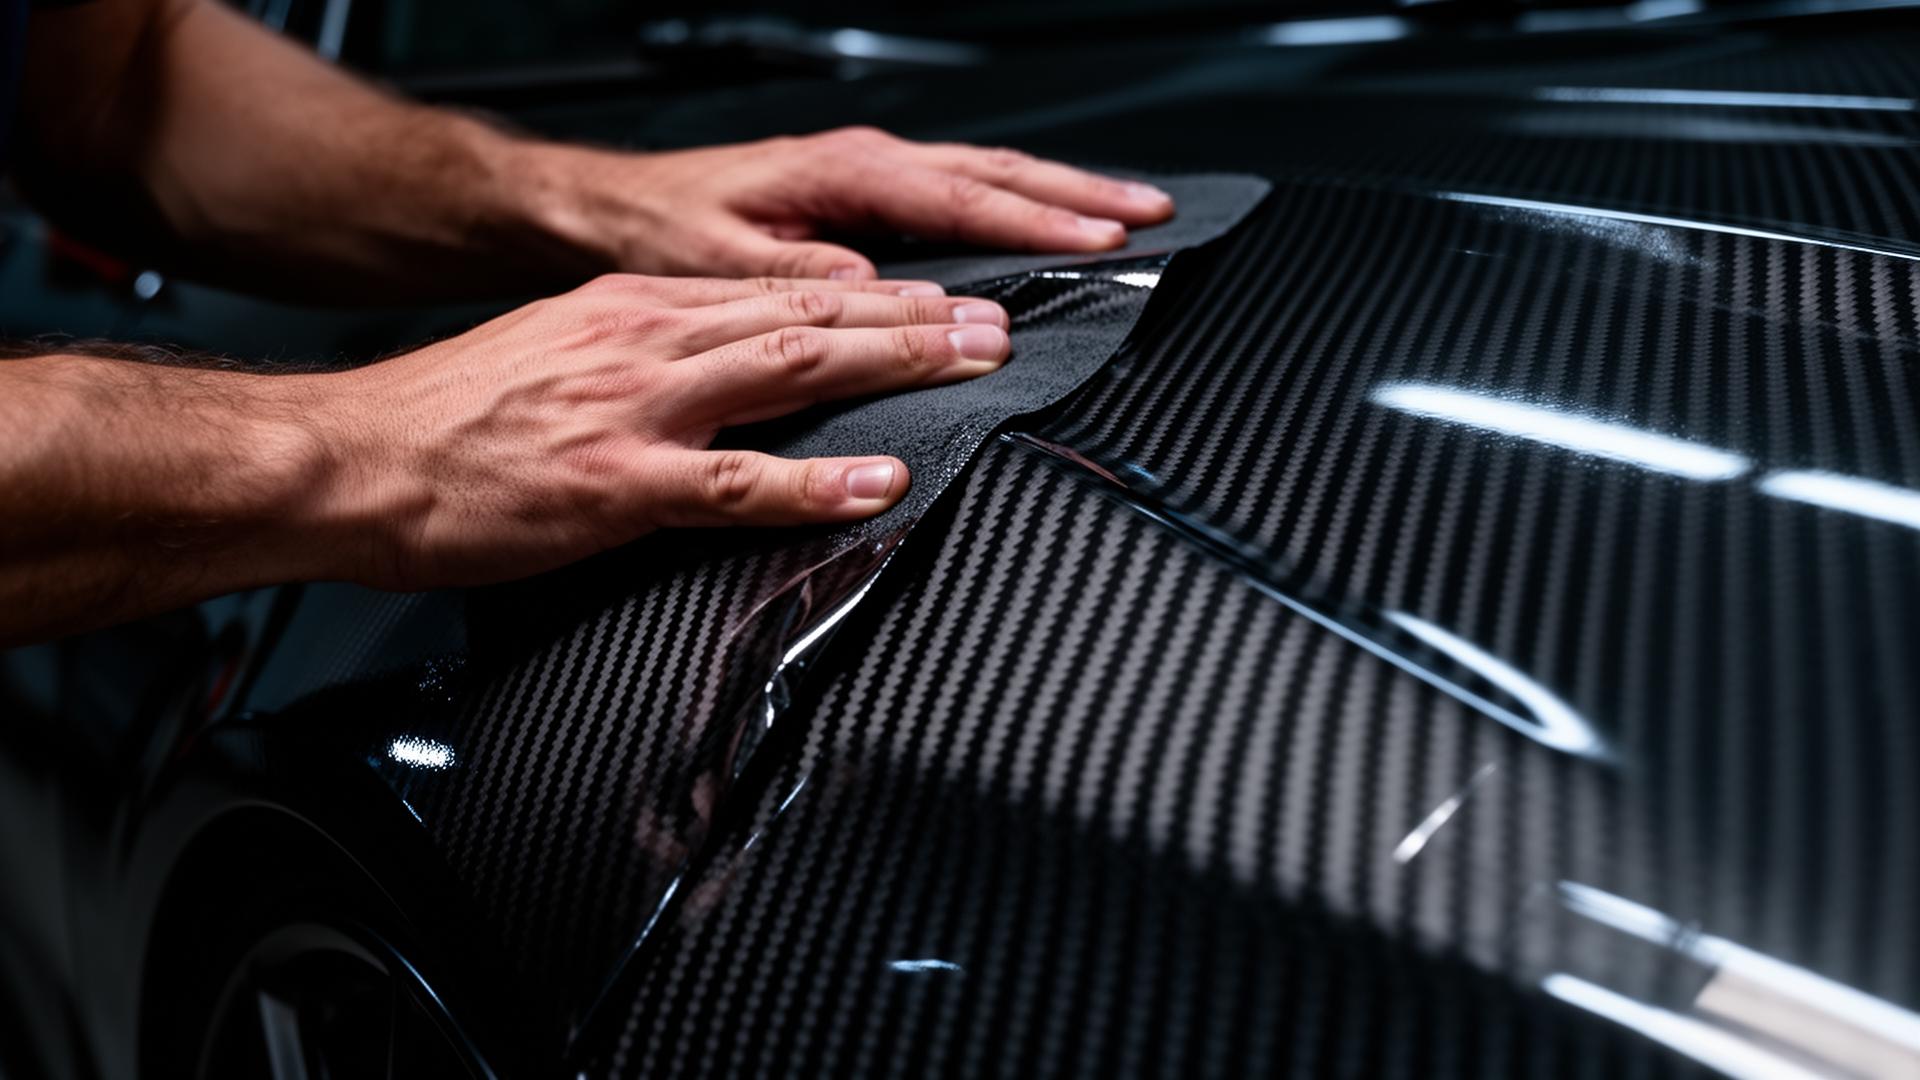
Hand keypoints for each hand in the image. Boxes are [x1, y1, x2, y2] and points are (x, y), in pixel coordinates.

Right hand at [316, 273, 1009, 588]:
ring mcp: (634, 409)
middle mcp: (644, 342)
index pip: (778, 289)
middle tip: (996, 324)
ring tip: (972, 370)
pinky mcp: (613, 483)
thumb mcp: (558, 358)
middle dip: (914, 317)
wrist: (347, 461)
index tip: (942, 298)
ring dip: (893, 366)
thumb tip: (727, 380)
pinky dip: (815, 482)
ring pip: (791, 371)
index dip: (874, 294)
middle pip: (806, 314)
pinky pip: (735, 482)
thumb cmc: (446, 424)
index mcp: (632, 312)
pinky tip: (877, 480)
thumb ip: (647, 361)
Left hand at [523, 126, 1176, 280]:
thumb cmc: (659, 229)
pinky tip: (1050, 221)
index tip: (1100, 238)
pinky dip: (1017, 204)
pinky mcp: (865, 196)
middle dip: (1078, 192)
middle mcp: (863, 163)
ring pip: (986, 175)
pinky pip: (961, 193)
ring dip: (1059, 192)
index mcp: (840, 172)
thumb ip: (804, 279)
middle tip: (1151, 215)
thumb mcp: (720, 263)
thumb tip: (881, 295)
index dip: (1037, 221)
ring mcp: (869, 175)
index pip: (962, 198)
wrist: (610, 208)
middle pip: (995, 173)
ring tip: (1128, 211)